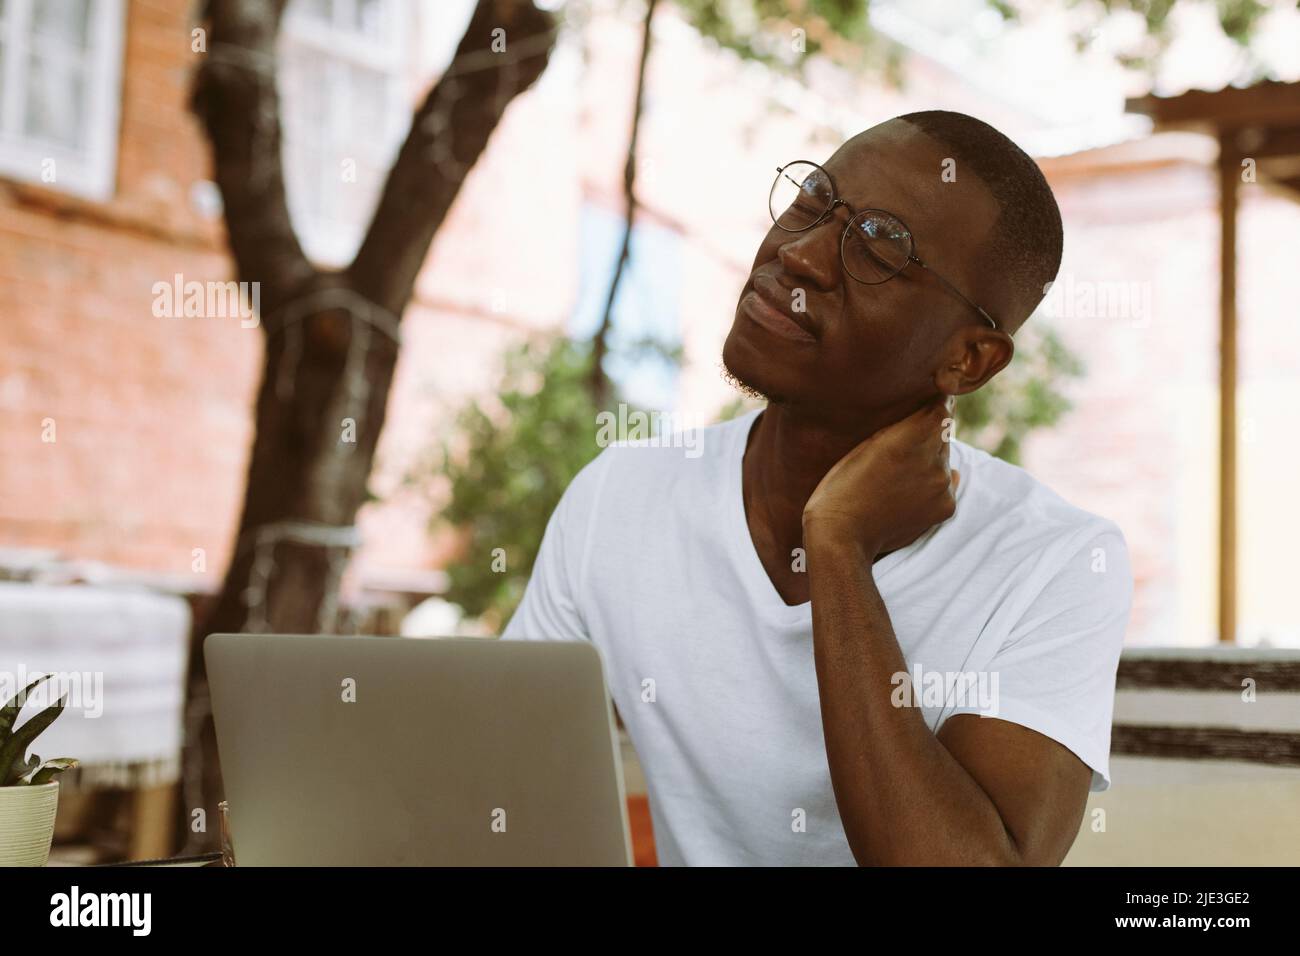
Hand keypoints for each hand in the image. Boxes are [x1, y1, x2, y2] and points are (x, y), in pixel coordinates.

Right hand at [803, 396, 959, 557]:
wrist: (843, 535)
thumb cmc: (843, 484)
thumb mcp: (866, 444)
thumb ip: (905, 426)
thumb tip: (944, 413)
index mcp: (908, 438)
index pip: (942, 405)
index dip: (935, 400)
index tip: (926, 400)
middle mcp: (932, 460)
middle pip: (943, 431)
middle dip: (928, 432)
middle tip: (898, 448)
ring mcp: (943, 485)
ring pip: (944, 457)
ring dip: (929, 459)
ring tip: (898, 475)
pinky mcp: (947, 506)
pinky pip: (948, 482)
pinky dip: (933, 483)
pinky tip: (907, 492)